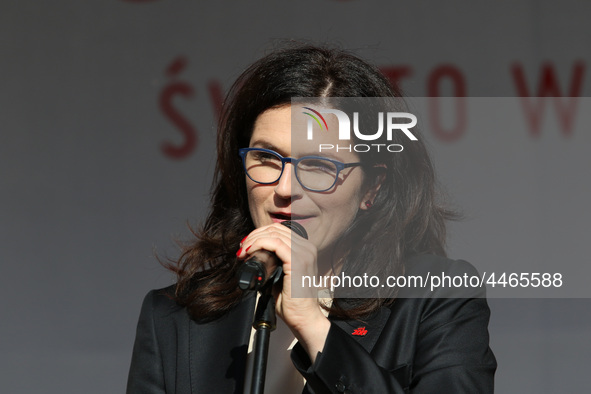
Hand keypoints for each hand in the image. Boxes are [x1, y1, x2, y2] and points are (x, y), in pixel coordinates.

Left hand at [237, 223, 330, 360]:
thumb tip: (254, 257)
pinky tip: (250, 251)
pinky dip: (259, 244)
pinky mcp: (297, 262)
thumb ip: (273, 263)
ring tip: (243, 251)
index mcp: (305, 250)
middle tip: (242, 249)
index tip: (246, 245)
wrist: (304, 318)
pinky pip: (275, 244)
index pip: (280, 230)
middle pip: (276, 229)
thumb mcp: (281, 276)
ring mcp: (304, 254)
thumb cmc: (292, 302)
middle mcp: (307, 248)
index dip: (260, 234)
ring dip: (254, 240)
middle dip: (254, 235)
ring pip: (274, 234)